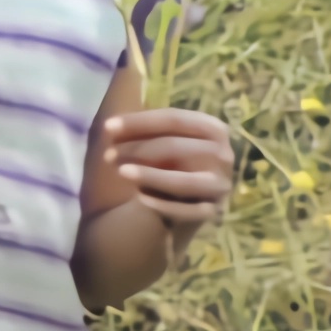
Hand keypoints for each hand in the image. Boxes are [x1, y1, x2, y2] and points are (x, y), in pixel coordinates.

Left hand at [101, 107, 234, 231]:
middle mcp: (223, 155)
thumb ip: (145, 130)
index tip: (107, 127)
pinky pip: (186, 210)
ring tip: (120, 172)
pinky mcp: (213, 211)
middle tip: (107, 155)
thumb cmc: (173, 161)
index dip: (139, 122)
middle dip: (137, 150)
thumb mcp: (164, 139)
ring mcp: (219, 185)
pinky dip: (162, 205)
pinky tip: (139, 197)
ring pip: (183, 181)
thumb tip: (111, 125)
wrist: (189, 201)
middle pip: (174, 147)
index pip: (174, 119)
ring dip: (149, 176)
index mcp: (213, 129)